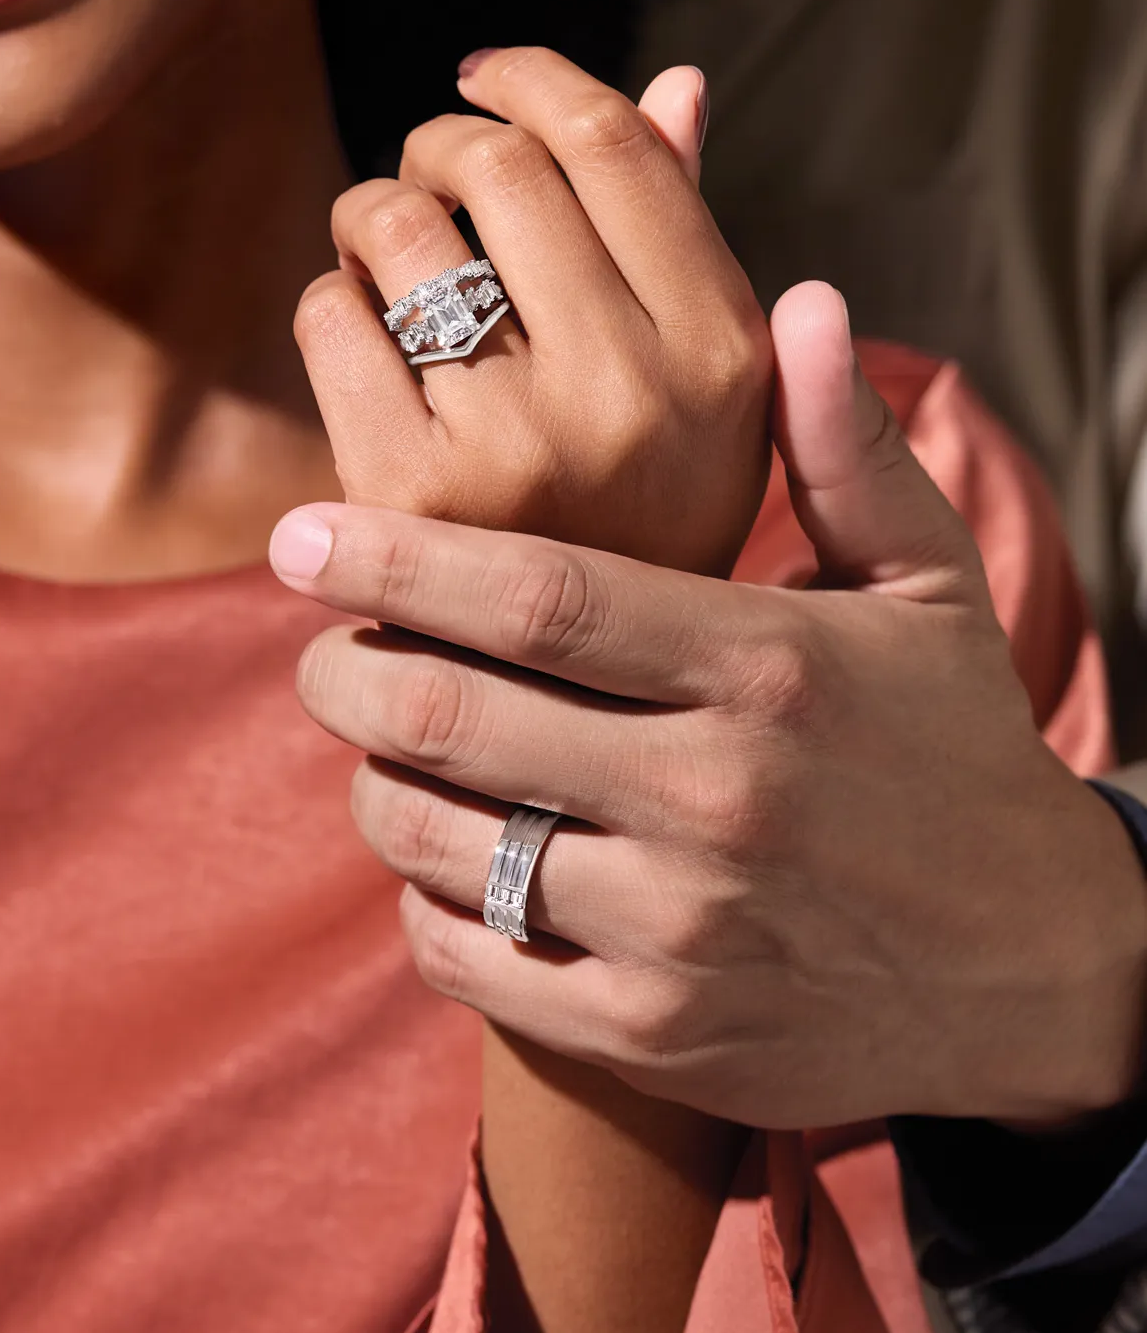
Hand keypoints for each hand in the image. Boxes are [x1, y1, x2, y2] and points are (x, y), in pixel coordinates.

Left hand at [273, 283, 1146, 1130]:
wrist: (1036, 973)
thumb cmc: (960, 751)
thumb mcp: (930, 586)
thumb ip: (846, 448)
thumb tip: (803, 299)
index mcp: (766, 666)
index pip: (535, 595)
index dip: (394, 554)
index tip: (296, 532)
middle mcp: (714, 797)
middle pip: (448, 715)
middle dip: (341, 667)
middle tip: (319, 643)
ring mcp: (680, 929)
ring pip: (436, 841)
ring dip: (375, 781)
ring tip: (389, 742)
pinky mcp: (657, 1034)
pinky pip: (470, 960)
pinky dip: (424, 900)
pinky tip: (450, 857)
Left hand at [293, 47, 771, 575]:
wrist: (579, 710)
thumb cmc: (640, 526)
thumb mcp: (714, 397)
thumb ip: (689, 241)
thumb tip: (677, 81)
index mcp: (723, 354)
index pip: (614, 144)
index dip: (533, 78)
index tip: (485, 75)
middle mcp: (632, 394)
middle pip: (497, 162)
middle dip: (438, 146)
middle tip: (426, 186)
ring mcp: (519, 449)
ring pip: (396, 225)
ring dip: (369, 215)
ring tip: (384, 265)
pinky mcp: (410, 501)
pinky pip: (327, 316)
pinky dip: (328, 306)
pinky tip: (362, 354)